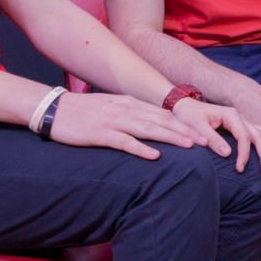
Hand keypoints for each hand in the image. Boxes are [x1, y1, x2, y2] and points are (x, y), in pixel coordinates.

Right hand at [46, 91, 197, 157]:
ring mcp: (114, 121)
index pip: (163, 114)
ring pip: (149, 130)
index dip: (185, 123)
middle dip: (186, 131)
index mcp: (129, 104)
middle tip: (207, 141)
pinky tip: (155, 156)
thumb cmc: (82, 112)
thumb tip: (149, 125)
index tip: (203, 131)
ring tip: (190, 146)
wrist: (54, 109)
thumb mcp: (111, 108)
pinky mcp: (101, 133)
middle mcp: (126, 110)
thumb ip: (130, 114)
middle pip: (161, 121)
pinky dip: (141, 149)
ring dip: (171, 138)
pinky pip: (125, 142)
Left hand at [171, 98, 260, 173]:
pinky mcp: (239, 125)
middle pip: (257, 134)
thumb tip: (228, 154)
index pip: (243, 136)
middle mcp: (239, 116)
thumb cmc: (188, 117)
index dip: (244, 153)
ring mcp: (240, 120)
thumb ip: (212, 139)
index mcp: (230, 115)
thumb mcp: (197, 128)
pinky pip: (257, 132)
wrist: (183, 106)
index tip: (240, 169)